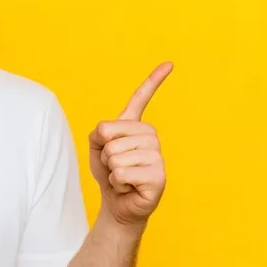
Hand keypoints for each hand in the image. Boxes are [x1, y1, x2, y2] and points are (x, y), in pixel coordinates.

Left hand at [89, 62, 173, 228]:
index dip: (154, 80)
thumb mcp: (97, 147)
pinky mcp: (159, 176)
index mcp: (136, 126)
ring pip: (115, 155)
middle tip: (116, 167)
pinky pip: (122, 172)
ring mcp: (158, 156)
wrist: (117, 203)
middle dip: (105, 155)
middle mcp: (151, 137)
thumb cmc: (109, 173)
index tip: (169, 63)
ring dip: (111, 171)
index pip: (142, 98)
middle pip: (110, 136)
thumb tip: (108, 130)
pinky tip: (128, 187)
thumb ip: (100, 132)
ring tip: (122, 177)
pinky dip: (117, 183)